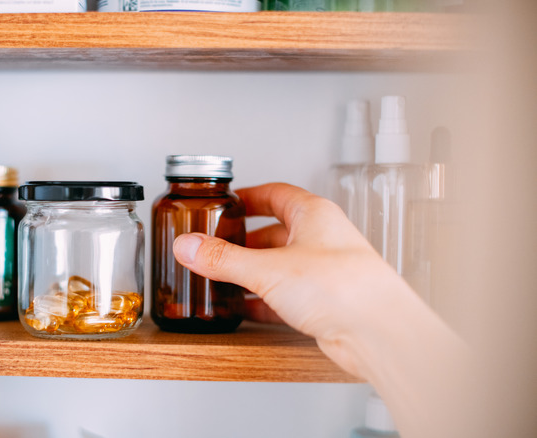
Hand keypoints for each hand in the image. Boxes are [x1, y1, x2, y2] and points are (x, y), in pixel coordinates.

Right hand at [172, 182, 419, 378]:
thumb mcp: (268, 269)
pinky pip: (287, 296)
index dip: (249, 197)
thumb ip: (223, 259)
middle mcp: (322, 240)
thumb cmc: (344, 288)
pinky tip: (245, 309)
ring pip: (280, 266)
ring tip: (224, 277)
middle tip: (217, 244)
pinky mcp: (325, 303)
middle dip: (244, 240)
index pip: (276, 194)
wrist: (379, 333)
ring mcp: (325, 272)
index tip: (227, 202)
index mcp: (314, 215)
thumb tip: (189, 246)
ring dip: (252, 272)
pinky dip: (263, 300)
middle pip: (275, 232)